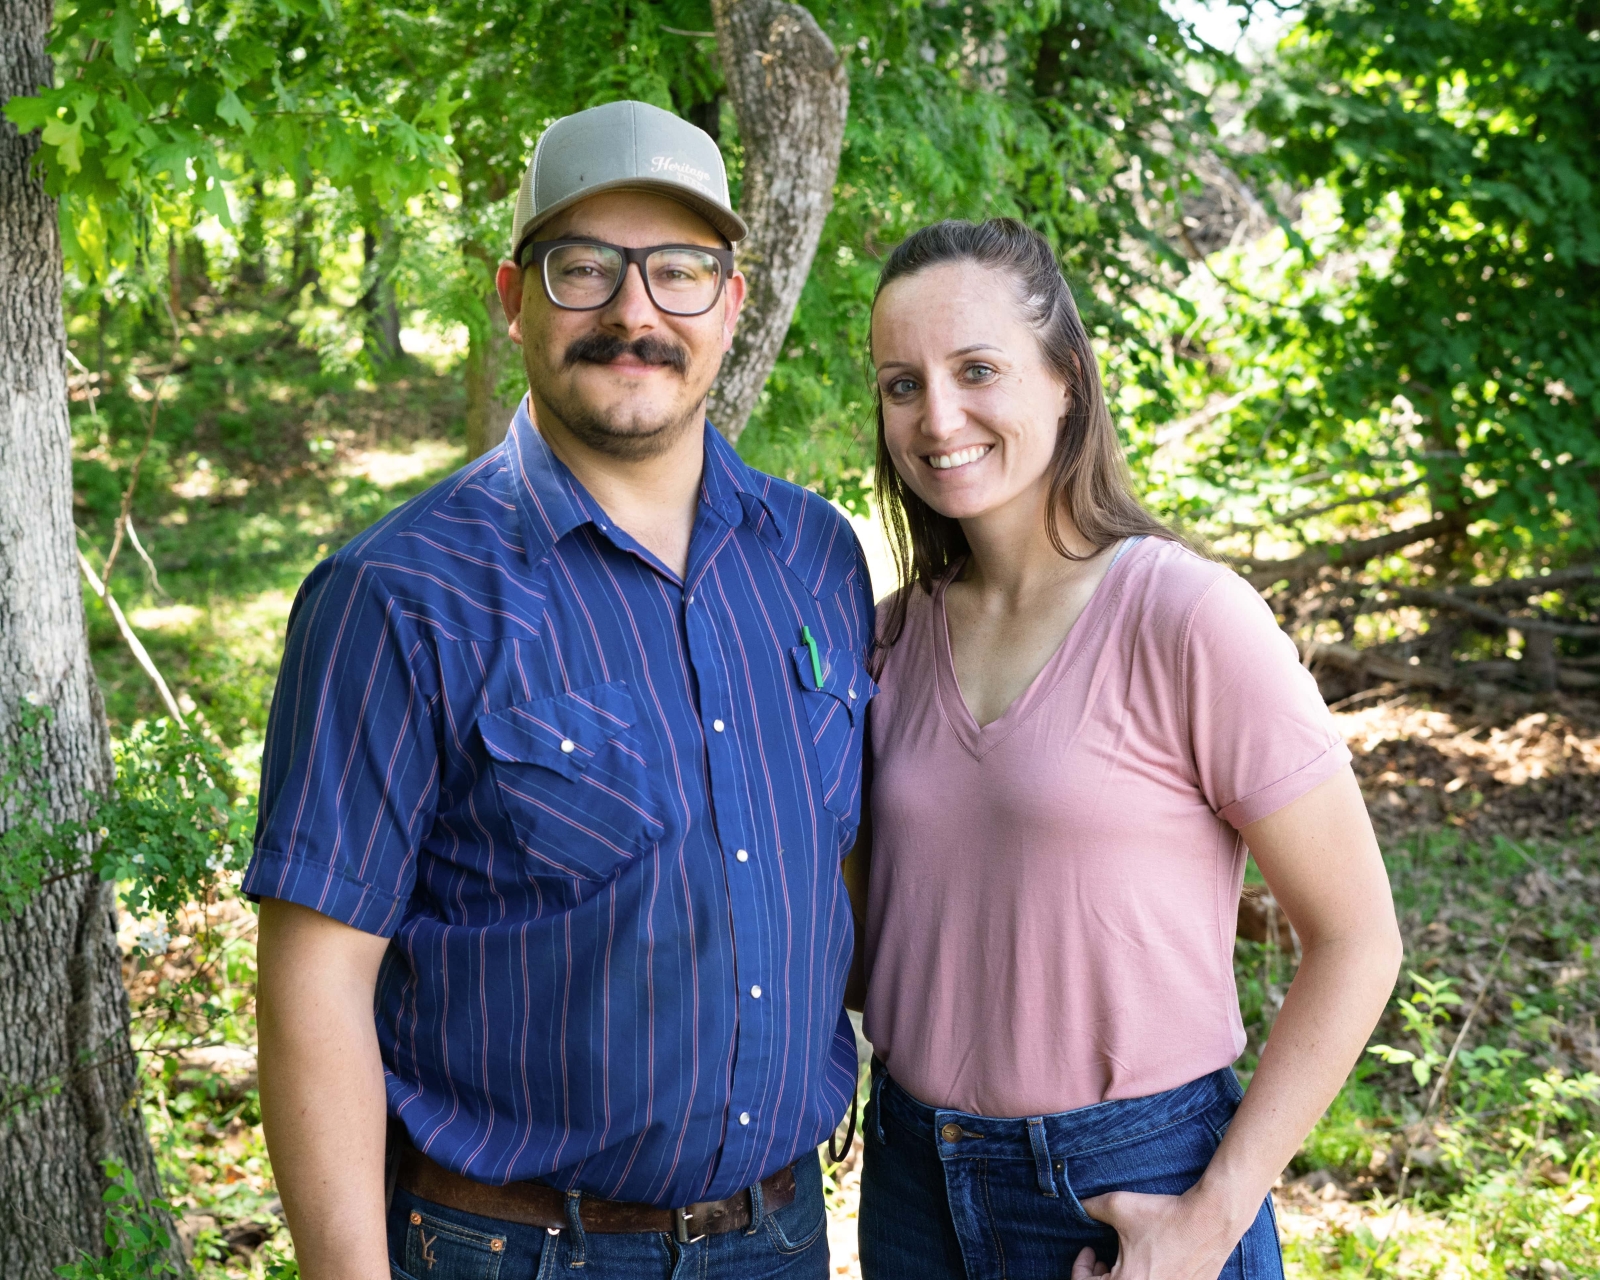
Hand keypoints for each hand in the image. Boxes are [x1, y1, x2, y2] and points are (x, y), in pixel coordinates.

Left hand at [1075, 1188, 1240, 1279]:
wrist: (1211, 1220)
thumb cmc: (1166, 1215)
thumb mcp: (1119, 1205)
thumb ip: (1090, 1208)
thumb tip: (1075, 1206)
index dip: (1080, 1268)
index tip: (1088, 1251)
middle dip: (1099, 1277)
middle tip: (1101, 1259)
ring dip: (1122, 1279)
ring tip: (1124, 1261)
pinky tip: (1147, 1265)